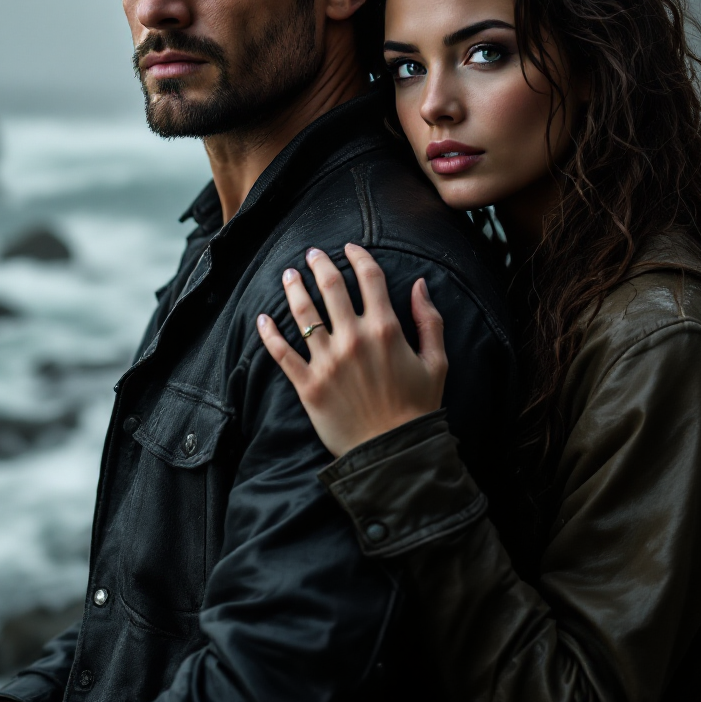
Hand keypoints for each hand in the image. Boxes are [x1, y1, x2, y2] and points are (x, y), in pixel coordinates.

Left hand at [257, 243, 447, 456]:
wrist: (394, 454)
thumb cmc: (418, 408)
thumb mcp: (436, 362)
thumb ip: (428, 320)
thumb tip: (420, 285)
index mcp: (386, 329)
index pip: (369, 278)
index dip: (358, 257)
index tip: (349, 247)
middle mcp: (353, 339)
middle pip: (331, 287)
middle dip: (320, 264)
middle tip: (312, 254)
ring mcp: (328, 361)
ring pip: (303, 313)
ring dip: (293, 288)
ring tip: (288, 275)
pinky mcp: (308, 385)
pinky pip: (283, 353)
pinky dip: (270, 333)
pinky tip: (263, 318)